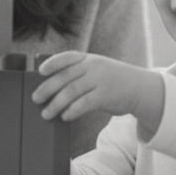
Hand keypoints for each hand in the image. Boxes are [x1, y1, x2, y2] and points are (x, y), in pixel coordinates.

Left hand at [32, 52, 163, 133]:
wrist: (140, 88)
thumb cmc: (112, 81)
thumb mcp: (97, 70)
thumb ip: (78, 75)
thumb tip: (51, 90)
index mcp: (88, 59)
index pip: (66, 57)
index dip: (52, 63)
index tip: (40, 72)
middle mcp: (93, 67)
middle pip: (65, 77)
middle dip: (47, 88)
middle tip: (35, 99)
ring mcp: (100, 80)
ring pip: (72, 91)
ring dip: (56, 103)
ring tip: (46, 114)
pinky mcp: (106, 95)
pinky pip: (85, 103)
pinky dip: (73, 110)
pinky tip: (65, 117)